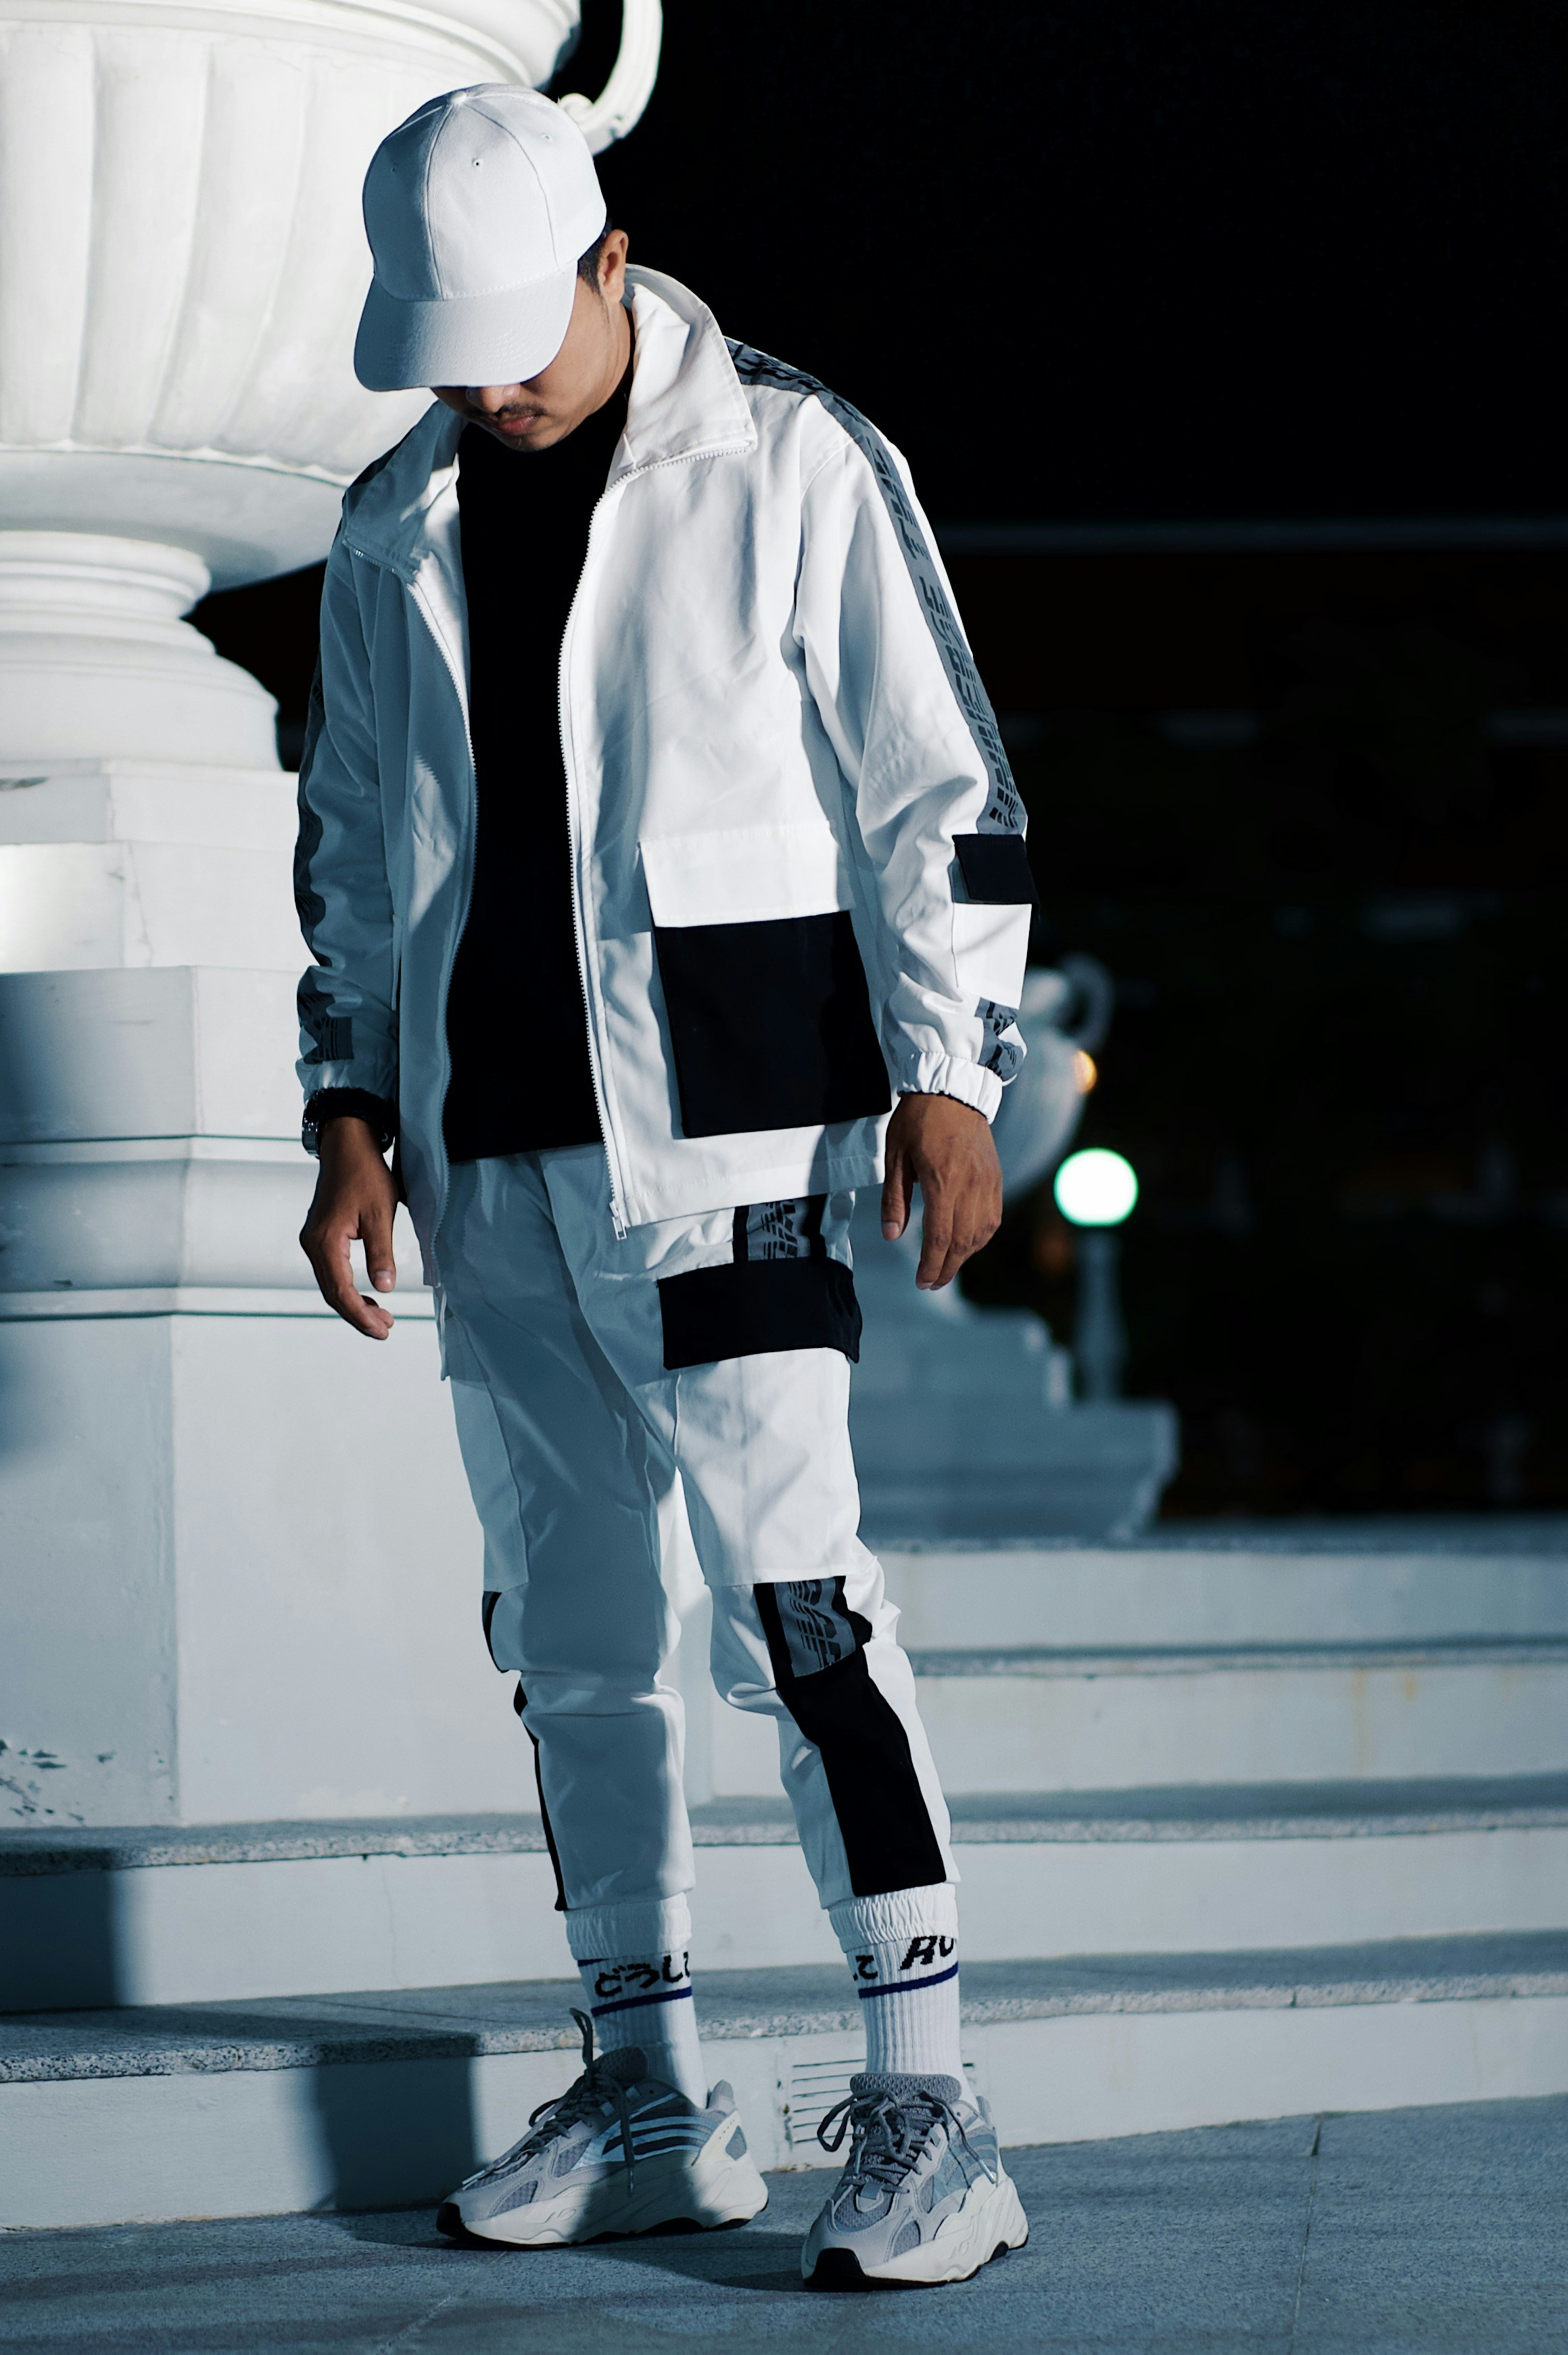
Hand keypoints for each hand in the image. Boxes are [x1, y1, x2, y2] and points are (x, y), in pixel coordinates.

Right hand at [299, 1116, 398, 1337]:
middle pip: (332, 1293)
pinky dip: (349, 1288)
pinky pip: (331, 1271)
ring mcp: (313, 1240)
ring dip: (354, 1303)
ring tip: (382, 1317)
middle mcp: (312, 1244)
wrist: (347, 1146)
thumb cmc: (365, 1174)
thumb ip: (381, 1253)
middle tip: (386, 1329)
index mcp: (325, 1241)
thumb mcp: (381, 1214)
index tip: (382, 1331)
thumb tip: (386, 1288)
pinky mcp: (320, 1236)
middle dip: (359, 1315)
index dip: (361, 1316)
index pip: (341, 1291)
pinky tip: (368, 1295)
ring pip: (331, 1284)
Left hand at [880, 1091, 1002, 1289]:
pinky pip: (992, 1218)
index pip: (939, 1236)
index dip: (931, 1265)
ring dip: (964, 1256)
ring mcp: (987, 1182)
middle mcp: (970, 1185)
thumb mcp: (895, 1156)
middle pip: (962, 1241)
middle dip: (946, 1268)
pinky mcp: (996, 1178)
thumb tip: (892, 1235)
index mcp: (943, 1180)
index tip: (921, 1282)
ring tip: (945, 1267)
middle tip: (931, 1284)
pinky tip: (966, 1244)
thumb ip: (894, 1199)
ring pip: (981, 1233)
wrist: (952, 1089)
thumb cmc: (918, 1119)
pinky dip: (980, 1238)